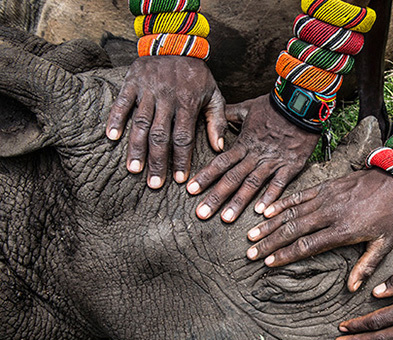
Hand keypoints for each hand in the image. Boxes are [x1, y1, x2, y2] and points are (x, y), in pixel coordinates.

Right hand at [106, 56, 226, 187]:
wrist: (176, 40)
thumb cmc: (196, 74)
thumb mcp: (214, 94)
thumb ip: (216, 121)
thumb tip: (219, 148)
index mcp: (188, 103)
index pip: (184, 137)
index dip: (181, 159)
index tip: (179, 180)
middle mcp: (167, 98)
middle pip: (161, 135)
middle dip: (158, 161)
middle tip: (154, 184)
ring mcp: (148, 90)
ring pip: (140, 123)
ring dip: (136, 148)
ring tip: (134, 169)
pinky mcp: (132, 81)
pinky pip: (122, 102)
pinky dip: (116, 119)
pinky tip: (112, 137)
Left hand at [187, 95, 319, 222]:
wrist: (301, 103)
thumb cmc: (275, 105)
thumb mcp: (248, 107)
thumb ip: (230, 114)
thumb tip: (216, 115)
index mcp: (244, 143)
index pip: (220, 162)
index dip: (205, 177)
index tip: (190, 190)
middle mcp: (255, 155)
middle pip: (232, 178)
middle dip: (216, 197)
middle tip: (201, 213)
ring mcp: (273, 162)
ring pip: (252, 184)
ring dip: (238, 202)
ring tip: (226, 219)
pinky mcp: (291, 165)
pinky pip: (279, 184)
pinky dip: (270, 197)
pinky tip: (261, 212)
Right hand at [246, 169, 392, 290]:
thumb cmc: (390, 214)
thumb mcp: (384, 243)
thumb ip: (366, 266)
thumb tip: (352, 288)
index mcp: (343, 230)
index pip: (308, 245)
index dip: (286, 254)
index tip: (269, 262)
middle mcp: (329, 213)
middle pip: (293, 230)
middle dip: (270, 242)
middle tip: (251, 253)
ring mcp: (325, 198)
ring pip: (291, 213)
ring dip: (269, 225)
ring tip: (252, 236)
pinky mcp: (324, 187)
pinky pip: (298, 196)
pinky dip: (281, 203)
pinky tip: (265, 211)